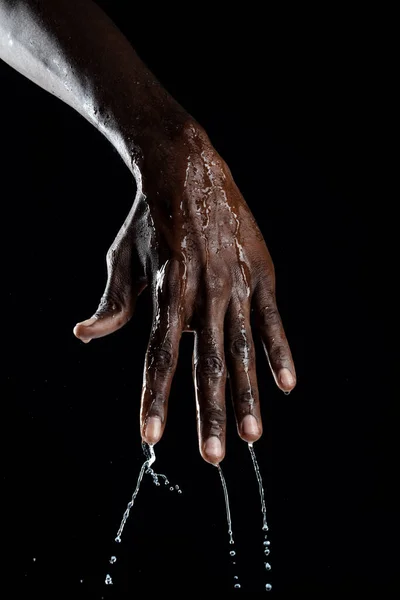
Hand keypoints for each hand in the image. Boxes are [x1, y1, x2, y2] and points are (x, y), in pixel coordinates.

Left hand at [73, 119, 295, 463]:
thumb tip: (84, 336)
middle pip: (206, 363)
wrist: (187, 167)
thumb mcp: (124, 258)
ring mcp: (236, 283)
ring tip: (252, 435)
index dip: (154, 398)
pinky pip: (271, 320)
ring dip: (248, 394)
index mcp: (168, 292)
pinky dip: (279, 352)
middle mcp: (204, 293)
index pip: (158, 357)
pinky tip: (286, 386)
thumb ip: (113, 303)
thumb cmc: (149, 219)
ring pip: (243, 349)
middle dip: (208, 413)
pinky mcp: (260, 273)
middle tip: (213, 457)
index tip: (150, 437)